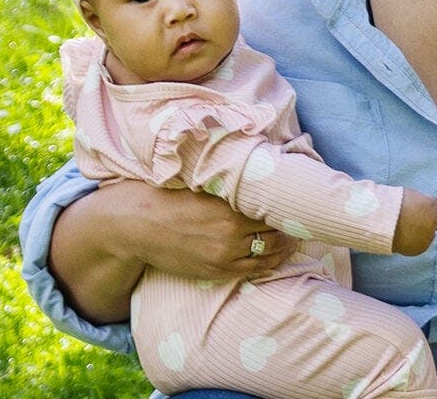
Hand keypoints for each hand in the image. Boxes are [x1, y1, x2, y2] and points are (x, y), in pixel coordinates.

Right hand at [50, 181, 295, 323]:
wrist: (136, 225)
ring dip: (284, 244)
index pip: (268, 205)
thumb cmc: (165, 195)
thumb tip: (248, 165)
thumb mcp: (197, 181)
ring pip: (270, 252)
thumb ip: (224, 181)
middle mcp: (230, 231)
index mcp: (226, 204)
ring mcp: (225, 254)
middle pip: (274, 229)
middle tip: (300, 215)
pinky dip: (270, 262)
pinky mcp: (218, 271)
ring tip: (293, 235)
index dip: (283, 202)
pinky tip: (278, 254)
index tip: (293, 196)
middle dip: (287, 223)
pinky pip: (255, 270)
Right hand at [392, 188, 436, 255]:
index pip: (436, 205)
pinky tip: (404, 237)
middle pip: (436, 220)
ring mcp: (429, 235)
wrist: (381, 221)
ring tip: (405, 229)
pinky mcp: (422, 247)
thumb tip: (417, 204)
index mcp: (430, 204)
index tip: (418, 208)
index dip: (426, 207)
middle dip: (427, 220)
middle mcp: (433, 220)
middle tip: (413, 220)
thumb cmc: (390, 204)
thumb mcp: (406, 195)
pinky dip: (415, 242)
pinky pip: (421, 244)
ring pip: (429, 234)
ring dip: (421, 232)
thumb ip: (417, 200)